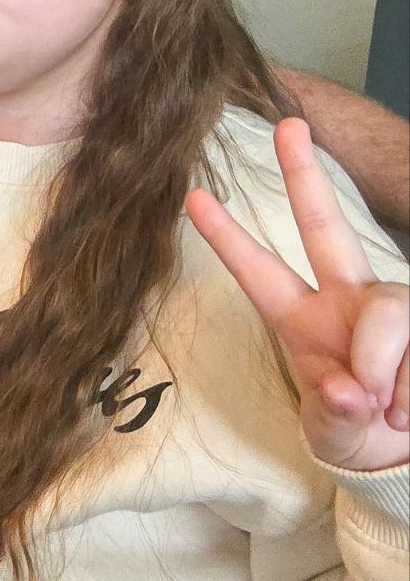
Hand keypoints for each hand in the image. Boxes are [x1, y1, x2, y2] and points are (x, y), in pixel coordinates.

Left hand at [186, 118, 408, 472]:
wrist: (405, 453)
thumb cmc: (356, 432)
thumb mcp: (333, 435)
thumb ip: (335, 416)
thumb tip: (348, 389)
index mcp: (301, 320)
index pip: (260, 272)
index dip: (228, 237)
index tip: (192, 196)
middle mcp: (344, 299)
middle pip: (325, 227)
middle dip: (305, 177)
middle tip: (290, 127)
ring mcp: (387, 307)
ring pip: (388, 311)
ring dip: (383, 366)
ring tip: (386, 413)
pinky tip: (405, 413)